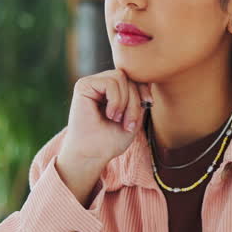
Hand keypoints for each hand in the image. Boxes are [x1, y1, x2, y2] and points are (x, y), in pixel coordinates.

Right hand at [56, 70, 152, 204]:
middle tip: (128, 123)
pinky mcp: (83, 85)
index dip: (143, 88)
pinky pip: (110, 82)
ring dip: (125, 102)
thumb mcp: (133, 117)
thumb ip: (138, 98)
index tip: (148, 103)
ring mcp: (91, 83)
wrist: (92, 154)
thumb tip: (147, 79)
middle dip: (134, 100)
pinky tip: (110, 114)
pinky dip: (116, 100)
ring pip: (120, 77)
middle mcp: (100, 83)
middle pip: (128, 77)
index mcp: (111, 91)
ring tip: (117, 120)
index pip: (133, 78)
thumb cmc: (111, 140)